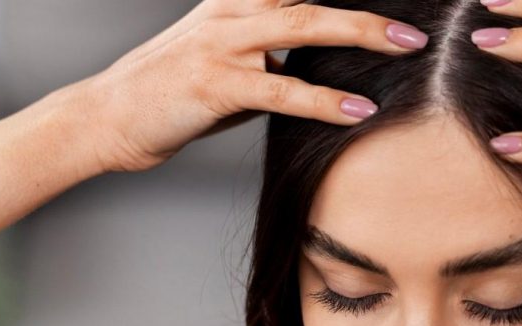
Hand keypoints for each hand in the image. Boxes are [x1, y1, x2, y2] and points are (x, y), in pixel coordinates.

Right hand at [67, 0, 428, 173]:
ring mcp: (221, 44)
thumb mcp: (227, 68)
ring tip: (406, 47)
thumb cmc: (172, 97)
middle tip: (414, 21)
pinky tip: (356, 111)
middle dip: (366, 9)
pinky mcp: (214, 83)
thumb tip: (322, 74)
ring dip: (360, 33)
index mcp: (234, 2)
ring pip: (302, 28)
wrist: (106, 118)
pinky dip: (324, 101)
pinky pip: (281, 88)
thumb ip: (272, 61)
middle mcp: (229, 11)